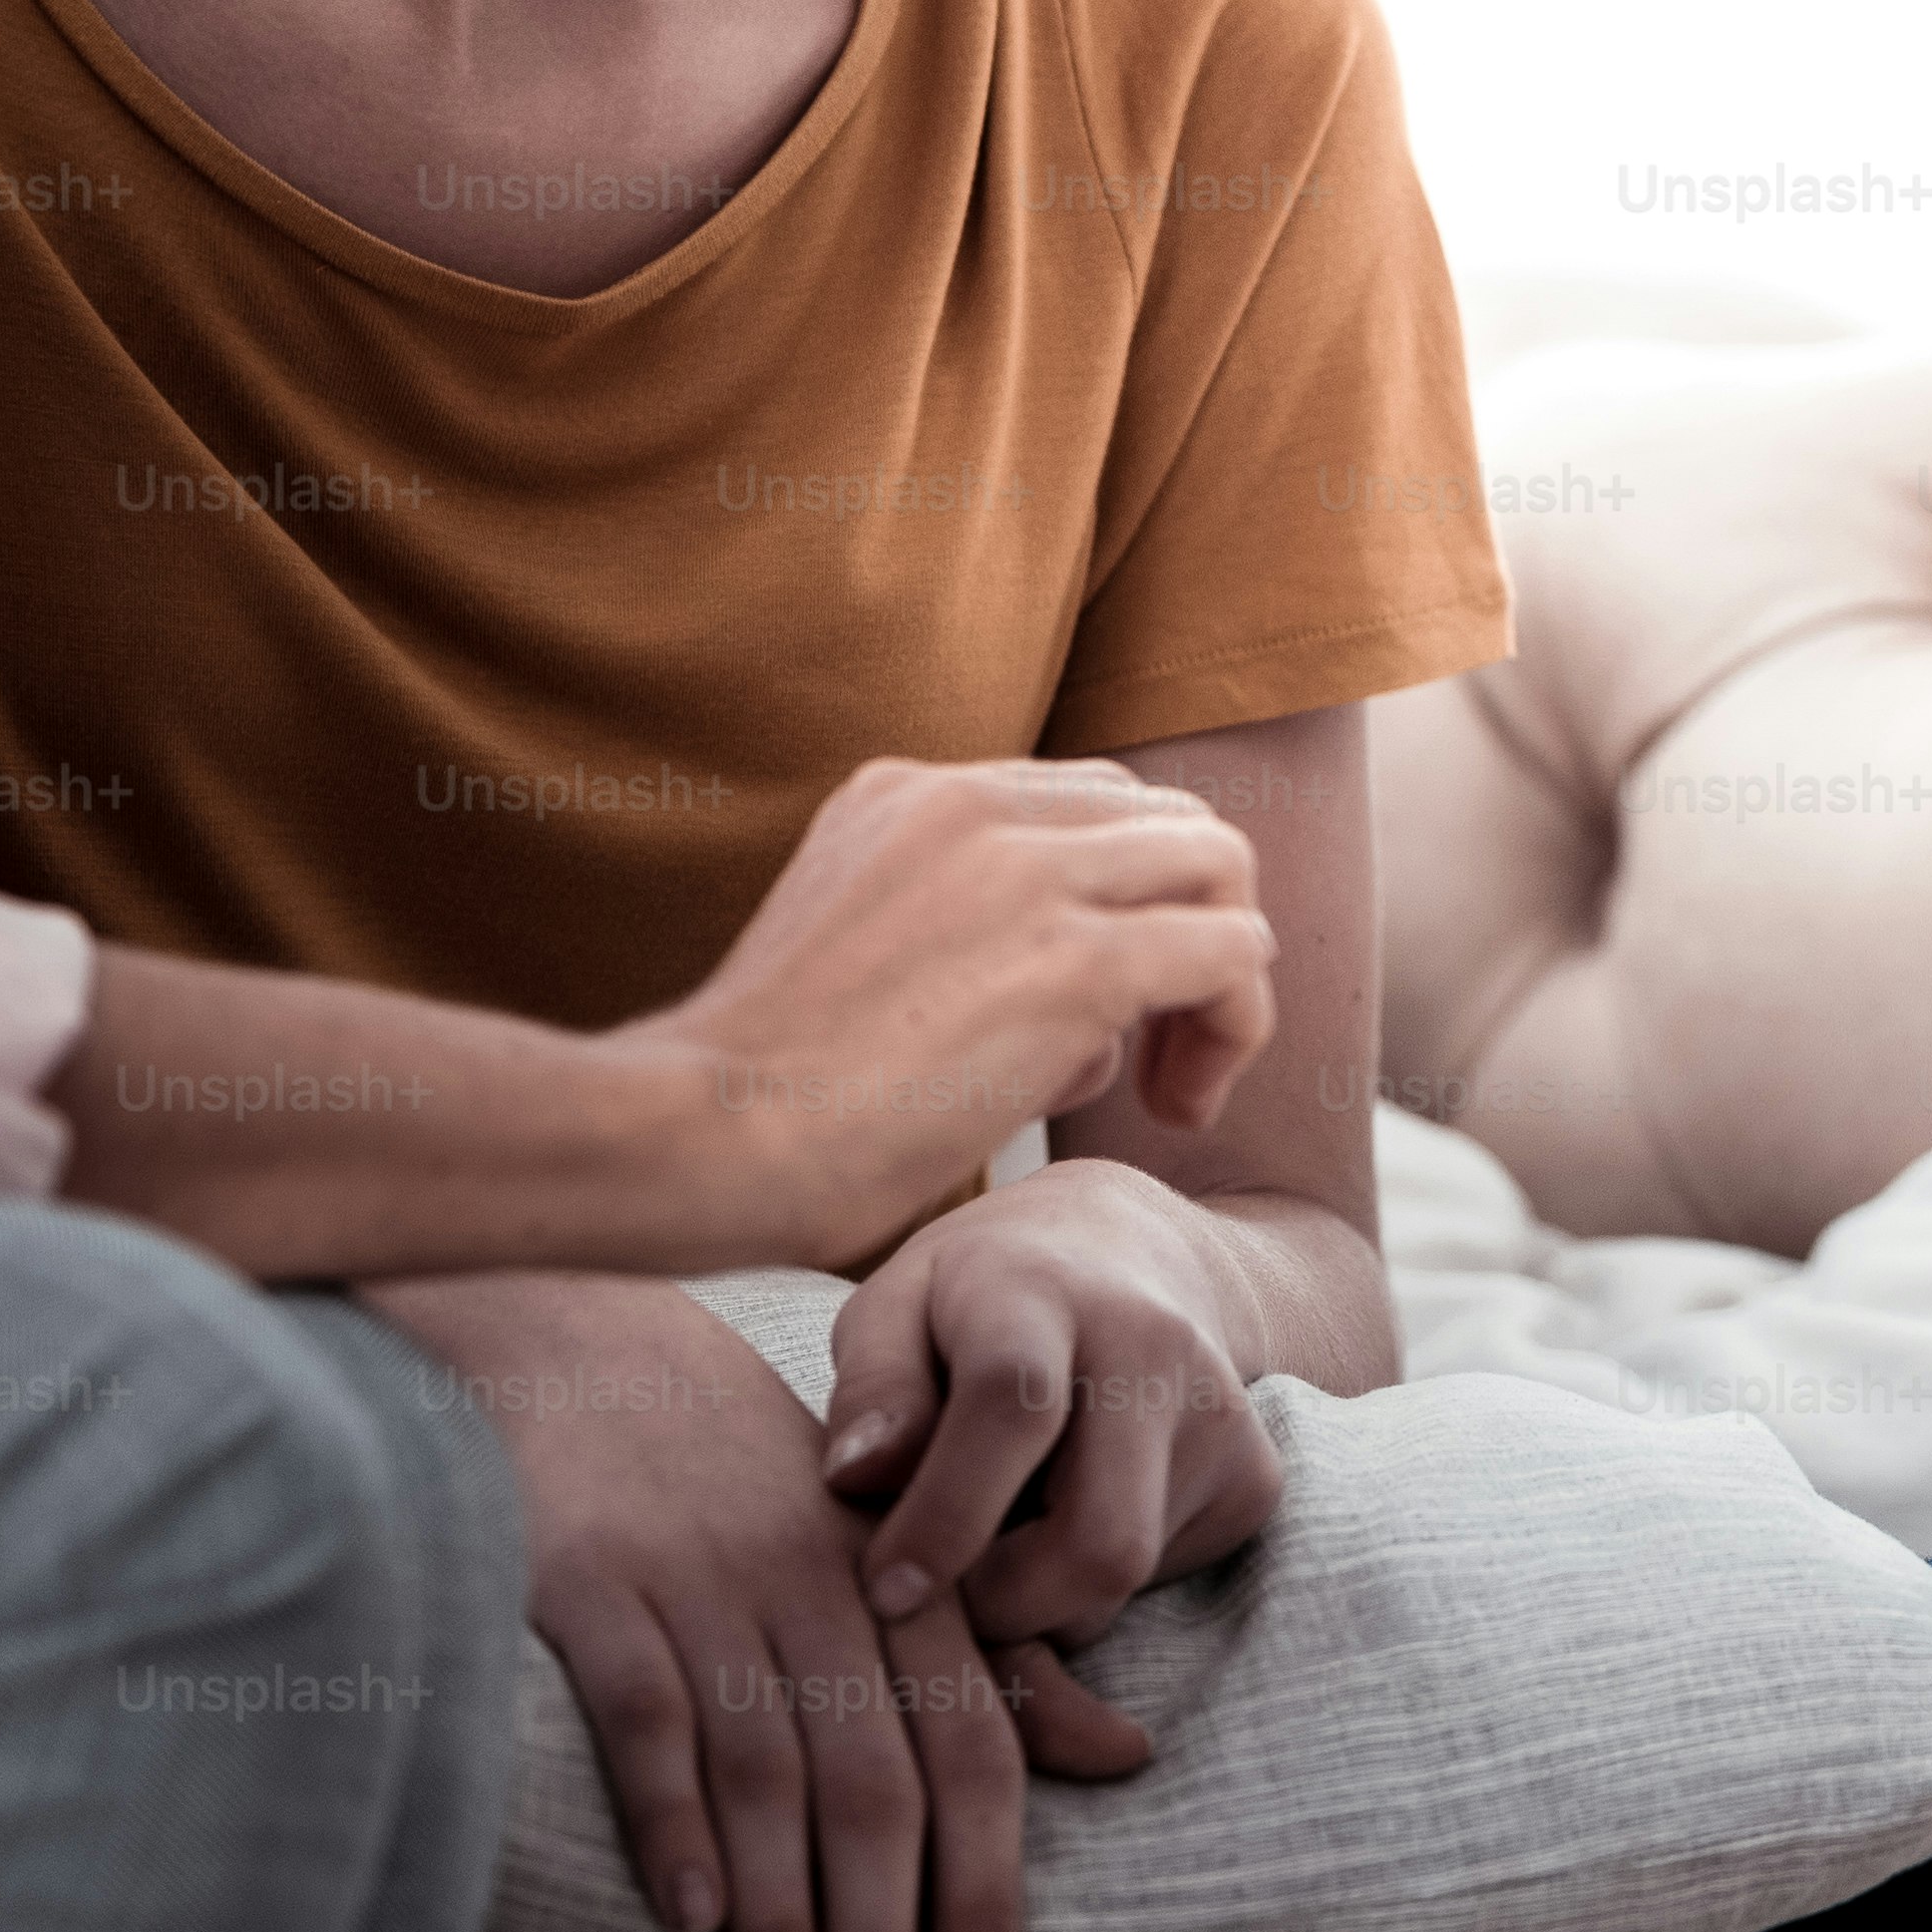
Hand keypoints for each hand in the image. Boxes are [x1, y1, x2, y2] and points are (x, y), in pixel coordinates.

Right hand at [380, 1271, 1152, 1931]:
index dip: (984, 1873)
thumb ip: (998, 1667)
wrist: (582, 1352)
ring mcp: (705, 1586)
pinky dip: (671, 1814)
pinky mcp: (594, 1587)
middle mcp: (817, 1588)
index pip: (973, 1746)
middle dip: (888, 1924)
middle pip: (876, 1779)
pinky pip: (647, 1712)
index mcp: (899, 1586)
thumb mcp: (883, 1559)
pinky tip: (692, 1911)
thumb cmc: (747, 1488)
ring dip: (786, 1907)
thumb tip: (1130, 1756)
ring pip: (769, 1767)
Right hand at [625, 759, 1278, 1268]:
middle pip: (1169, 823)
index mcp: (910, 794)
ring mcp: (1029, 874)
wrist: (694, 1137)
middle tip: (1160, 1056)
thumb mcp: (854, 959)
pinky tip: (1180, 1102)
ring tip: (1177, 1088)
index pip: (1089, 806)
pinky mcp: (1074, 961)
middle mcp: (974, 804)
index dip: (1125, 902)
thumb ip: (963, 945)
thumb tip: (1094, 1024)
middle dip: (1193, 925)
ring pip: (1220, 868)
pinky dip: (1237, 1020)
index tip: (1107, 1011)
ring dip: (1226, 975)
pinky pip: (1231, 951)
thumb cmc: (755, 1100)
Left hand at [820, 1160, 1289, 1645]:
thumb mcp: (899, 1302)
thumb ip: (872, 1389)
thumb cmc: (983, 1291)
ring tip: (994, 1535)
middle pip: (1100, 1541)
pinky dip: (1087, 1591)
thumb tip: (858, 1480)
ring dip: (1036, 1600)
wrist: (1139, 1251)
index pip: (1013, 1406)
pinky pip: (1155, 1584)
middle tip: (935, 1592)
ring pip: (1121, 1581)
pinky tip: (1060, 1521)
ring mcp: (1222, 1417)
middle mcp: (1155, 1347)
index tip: (886, 1589)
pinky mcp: (1253, 1480)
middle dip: (1004, 1607)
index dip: (946, 1514)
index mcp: (1046, 1291)